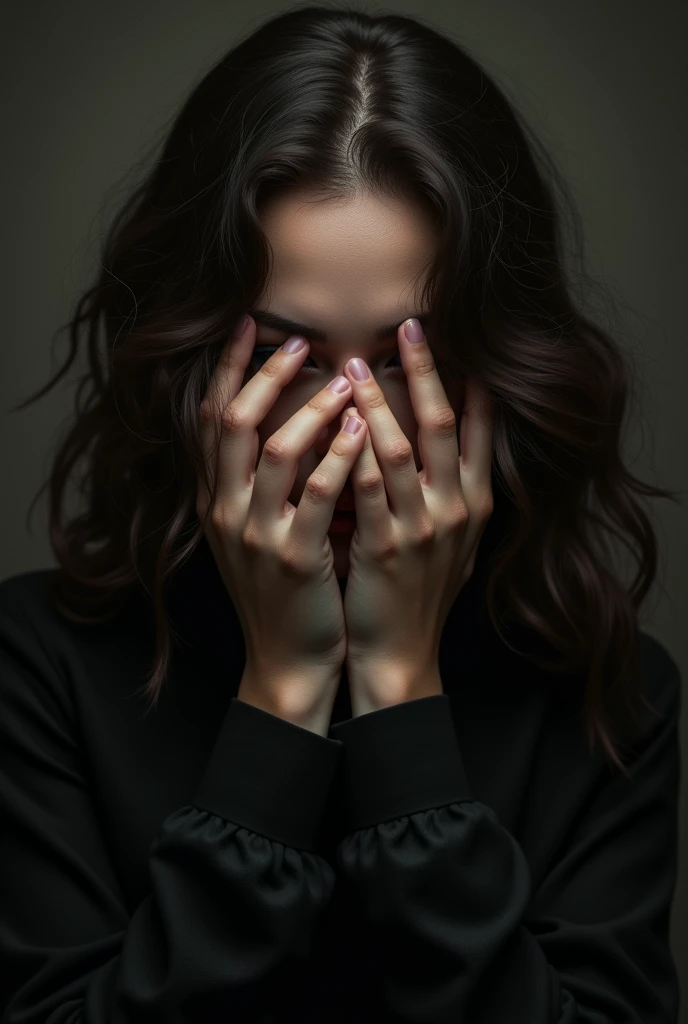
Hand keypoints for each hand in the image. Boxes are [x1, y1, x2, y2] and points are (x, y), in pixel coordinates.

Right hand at [197, 314, 367, 726]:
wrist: (288, 660)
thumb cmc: (285, 590)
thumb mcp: (258, 531)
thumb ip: (262, 482)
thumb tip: (290, 421)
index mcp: (218, 500)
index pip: (213, 420)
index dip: (227, 370)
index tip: (249, 326)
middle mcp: (227, 511)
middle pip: (232, 423)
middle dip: (263, 375)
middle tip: (299, 343)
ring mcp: (257, 536)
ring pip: (274, 452)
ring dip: (309, 408)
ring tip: (346, 379)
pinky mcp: (293, 559)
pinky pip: (315, 497)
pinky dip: (338, 458)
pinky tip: (361, 431)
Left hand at [341, 318, 493, 710]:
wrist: (400, 653)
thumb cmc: (419, 593)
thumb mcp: (450, 539)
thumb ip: (450, 490)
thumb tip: (445, 438)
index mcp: (476, 503)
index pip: (483, 428)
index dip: (471, 379)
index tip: (456, 335)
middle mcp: (457, 509)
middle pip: (445, 425)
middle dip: (427, 371)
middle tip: (409, 325)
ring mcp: (422, 528)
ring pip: (401, 449)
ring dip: (377, 401)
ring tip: (352, 363)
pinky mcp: (385, 547)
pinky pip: (366, 487)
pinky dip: (351, 449)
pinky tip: (334, 420)